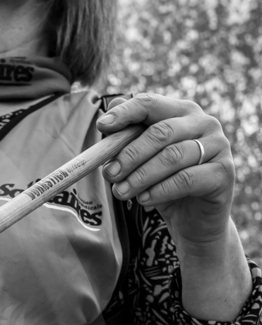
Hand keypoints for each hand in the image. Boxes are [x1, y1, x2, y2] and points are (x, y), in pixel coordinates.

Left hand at [97, 94, 234, 248]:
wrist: (193, 220)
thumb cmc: (163, 185)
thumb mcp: (141, 163)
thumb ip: (125, 143)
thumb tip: (104, 123)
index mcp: (182, 112)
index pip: (151, 103)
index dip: (125, 113)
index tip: (101, 126)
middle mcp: (204, 123)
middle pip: (160, 132)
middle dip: (129, 154)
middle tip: (109, 174)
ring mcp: (218, 146)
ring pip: (172, 156)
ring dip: (140, 176)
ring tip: (121, 193)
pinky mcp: (223, 172)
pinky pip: (186, 179)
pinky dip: (159, 190)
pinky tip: (143, 200)